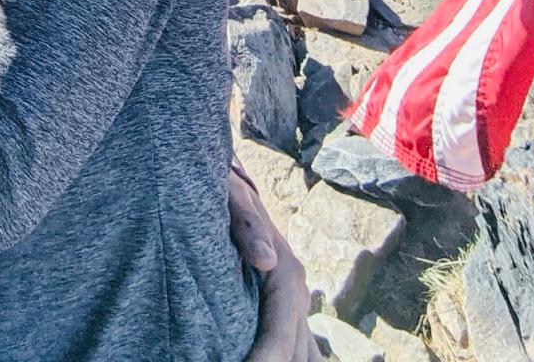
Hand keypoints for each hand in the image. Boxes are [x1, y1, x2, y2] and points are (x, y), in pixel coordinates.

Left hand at [230, 162, 321, 361]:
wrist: (232, 189)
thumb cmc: (228, 194)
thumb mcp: (233, 197)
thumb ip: (246, 223)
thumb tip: (265, 258)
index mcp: (287, 276)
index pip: (279, 338)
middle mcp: (298, 298)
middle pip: (295, 356)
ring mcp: (296, 310)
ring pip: (305, 357)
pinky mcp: (286, 316)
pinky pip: (298, 351)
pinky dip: (286, 359)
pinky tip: (262, 358)